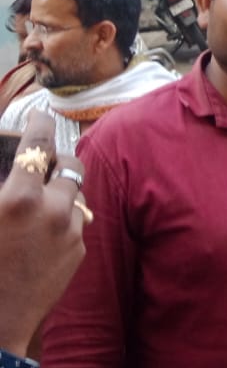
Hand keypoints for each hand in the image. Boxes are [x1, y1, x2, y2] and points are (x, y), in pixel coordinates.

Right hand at [0, 112, 86, 355]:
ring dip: (61, 189)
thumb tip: (10, 171)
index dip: (38, 126)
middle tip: (41, 164)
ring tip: (43, 198)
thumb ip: (2, 189)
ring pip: (76, 192)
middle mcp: (52, 209)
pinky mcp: (79, 251)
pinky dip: (64, 218)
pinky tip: (43, 231)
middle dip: (55, 160)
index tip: (39, 116)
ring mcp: (70, 230)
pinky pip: (77, 221)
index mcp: (17, 197)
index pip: (38, 144)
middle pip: (68, 164)